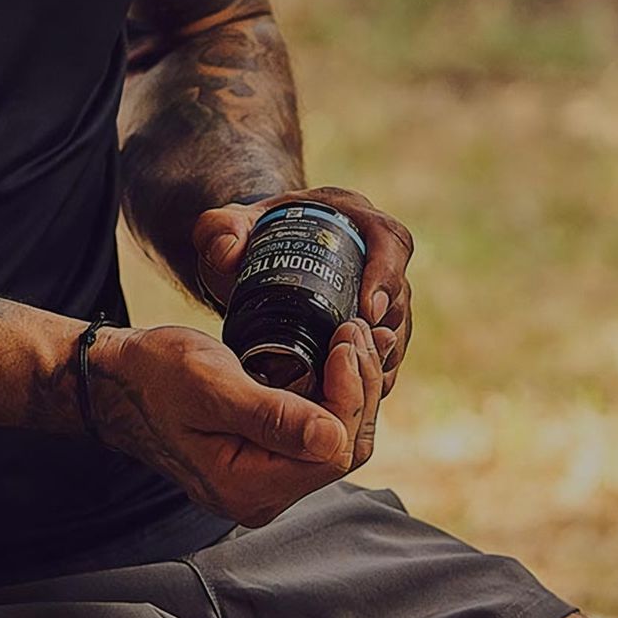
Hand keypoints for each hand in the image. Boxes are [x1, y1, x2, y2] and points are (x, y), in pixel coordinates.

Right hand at [89, 323, 381, 526]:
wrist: (117, 380)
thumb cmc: (153, 376)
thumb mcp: (210, 385)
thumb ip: (271, 415)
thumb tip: (332, 439)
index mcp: (244, 487)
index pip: (332, 451)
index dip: (351, 395)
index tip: (345, 338)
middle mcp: (259, 496)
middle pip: (341, 450)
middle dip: (358, 389)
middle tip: (357, 331)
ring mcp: (263, 481)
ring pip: (334, 442)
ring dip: (351, 389)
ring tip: (356, 337)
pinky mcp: (264, 460)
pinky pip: (315, 434)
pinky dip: (333, 395)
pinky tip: (340, 358)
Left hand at [193, 187, 412, 395]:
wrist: (253, 255)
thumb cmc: (246, 236)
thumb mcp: (226, 228)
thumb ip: (217, 231)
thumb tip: (228, 253)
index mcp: (354, 220)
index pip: (389, 243)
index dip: (385, 277)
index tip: (366, 310)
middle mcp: (377, 257)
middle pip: (400, 294)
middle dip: (384, 329)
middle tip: (354, 357)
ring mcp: (378, 294)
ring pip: (396, 329)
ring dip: (380, 358)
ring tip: (352, 383)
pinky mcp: (370, 327)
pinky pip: (383, 352)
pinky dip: (371, 374)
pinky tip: (352, 397)